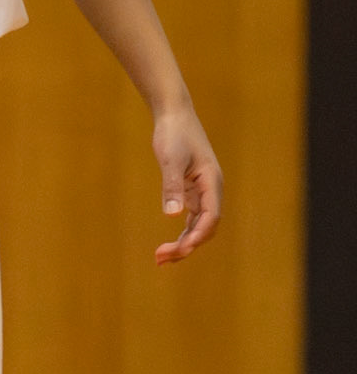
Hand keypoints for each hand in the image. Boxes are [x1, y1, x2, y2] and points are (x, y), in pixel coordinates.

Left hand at [151, 102, 222, 264]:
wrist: (174, 114)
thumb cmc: (173, 133)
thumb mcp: (171, 159)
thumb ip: (172, 186)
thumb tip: (172, 215)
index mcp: (212, 182)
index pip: (211, 217)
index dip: (197, 236)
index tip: (181, 250)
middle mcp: (211, 190)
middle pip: (205, 227)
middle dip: (186, 246)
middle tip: (161, 259)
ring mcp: (202, 192)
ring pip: (198, 226)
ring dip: (183, 244)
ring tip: (161, 259)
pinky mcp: (192, 191)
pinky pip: (191, 219)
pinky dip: (181, 233)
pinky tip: (168, 246)